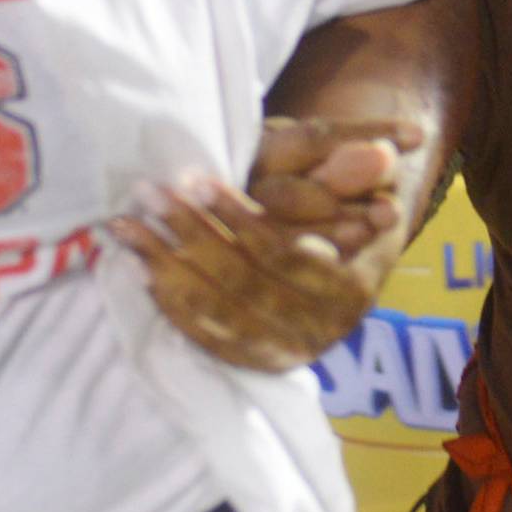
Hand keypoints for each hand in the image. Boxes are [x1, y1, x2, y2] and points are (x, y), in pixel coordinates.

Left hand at [106, 116, 422, 371]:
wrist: (334, 271)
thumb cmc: (336, 216)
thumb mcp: (344, 188)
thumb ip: (348, 171)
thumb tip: (383, 152)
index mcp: (350, 290)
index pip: (283, 253)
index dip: (237, 216)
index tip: (196, 178)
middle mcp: (318, 331)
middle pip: (241, 281)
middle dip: (190, 232)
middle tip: (149, 191)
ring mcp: (280, 351)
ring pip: (214, 308)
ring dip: (164, 262)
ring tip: (127, 221)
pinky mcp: (247, 360)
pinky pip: (197, 331)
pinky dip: (164, 295)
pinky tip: (134, 262)